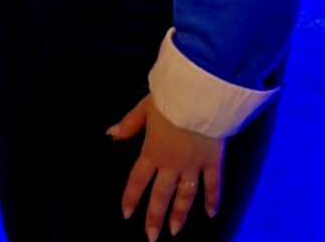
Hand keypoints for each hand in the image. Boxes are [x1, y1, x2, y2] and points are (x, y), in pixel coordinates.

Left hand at [110, 95, 222, 239]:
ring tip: (174, 232)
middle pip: (161, 195)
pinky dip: (213, 199)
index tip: (127, 215)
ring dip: (179, 215)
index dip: (131, 198)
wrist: (200, 97)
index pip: (138, 180)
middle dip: (154, 217)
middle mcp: (171, 164)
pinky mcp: (213, 161)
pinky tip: (211, 214)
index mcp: (152, 152)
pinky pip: (213, 184)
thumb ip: (129, 124)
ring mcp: (194, 166)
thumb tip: (111, 134)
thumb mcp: (144, 108)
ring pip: (186, 196)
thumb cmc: (171, 99)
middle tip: (151, 237)